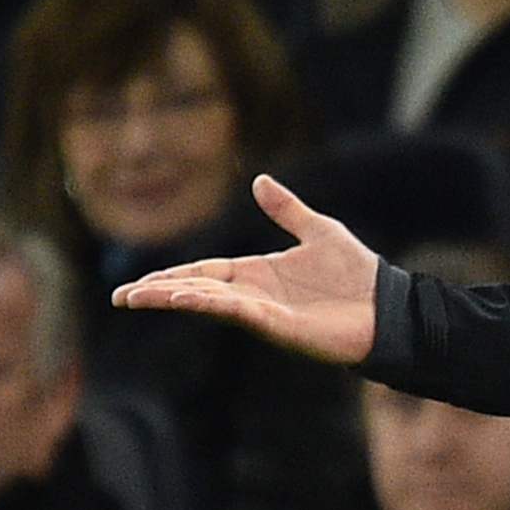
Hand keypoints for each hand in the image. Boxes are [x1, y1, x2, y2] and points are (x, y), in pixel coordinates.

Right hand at [109, 173, 381, 365]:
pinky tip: (188, 300)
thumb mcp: (318, 229)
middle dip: (158, 293)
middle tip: (120, 298)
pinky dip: (214, 304)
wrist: (388, 306)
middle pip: (196, 290)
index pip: (204, 274)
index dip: (171, 276)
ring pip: (210, 303)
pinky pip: (241, 313)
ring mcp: (266, 314)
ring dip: (175, 298)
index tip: (138, 284)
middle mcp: (255, 296)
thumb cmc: (358, 274)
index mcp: (258, 274)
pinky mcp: (282, 328)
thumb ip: (286, 209)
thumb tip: (258, 181)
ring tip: (140, 298)